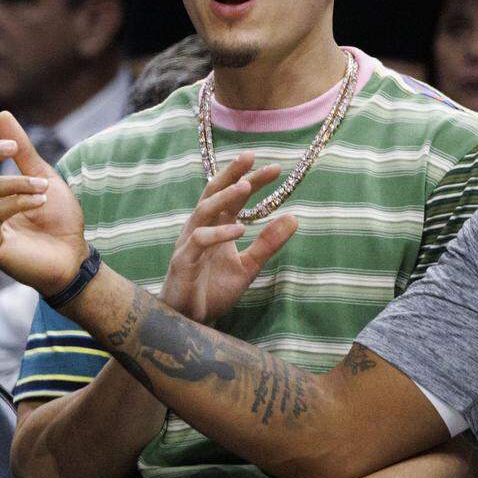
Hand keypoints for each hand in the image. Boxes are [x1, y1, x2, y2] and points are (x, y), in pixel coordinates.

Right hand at [160, 152, 297, 322]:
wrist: (191, 320)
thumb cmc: (214, 290)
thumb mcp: (249, 266)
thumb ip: (268, 243)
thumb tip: (294, 218)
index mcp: (216, 226)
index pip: (233, 195)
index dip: (251, 179)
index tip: (276, 168)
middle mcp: (201, 227)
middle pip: (214, 192)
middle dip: (232, 173)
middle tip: (251, 156)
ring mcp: (190, 242)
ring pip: (205, 210)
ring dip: (225, 197)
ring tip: (246, 185)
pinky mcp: (184, 260)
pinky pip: (200, 240)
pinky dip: (219, 233)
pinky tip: (239, 230)